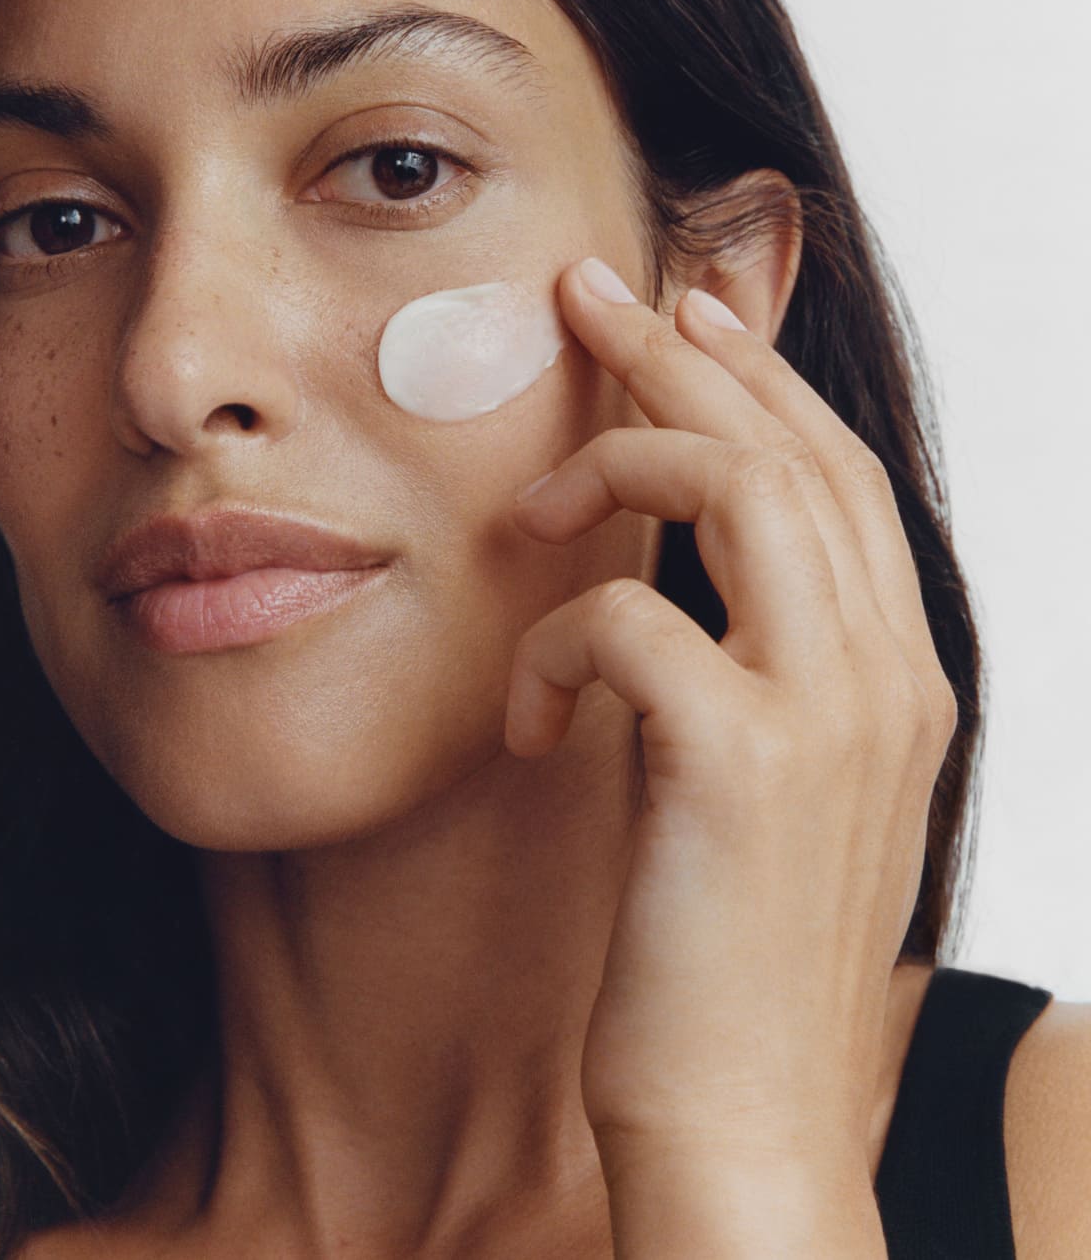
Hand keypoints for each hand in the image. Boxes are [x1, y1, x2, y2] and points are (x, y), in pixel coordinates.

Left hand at [506, 257, 956, 1243]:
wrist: (749, 1127)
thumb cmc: (735, 959)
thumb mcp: (776, 798)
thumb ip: (762, 681)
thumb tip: (688, 593)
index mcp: (902, 679)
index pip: (839, 478)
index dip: (759, 382)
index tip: (686, 318)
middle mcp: (887, 676)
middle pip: (788, 449)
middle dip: (682, 355)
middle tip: (589, 299)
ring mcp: (825, 715)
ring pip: (733, 487)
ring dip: (616, 464)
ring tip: (533, 508)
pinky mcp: (734, 763)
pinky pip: (624, 620)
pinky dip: (552, 647)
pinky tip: (524, 724)